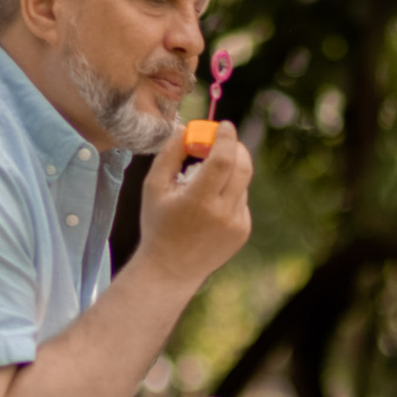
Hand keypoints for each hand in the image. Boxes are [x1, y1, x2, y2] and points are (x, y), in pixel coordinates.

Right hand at [133, 123, 252, 290]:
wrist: (170, 269)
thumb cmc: (158, 225)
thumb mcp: (153, 188)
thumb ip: (170, 154)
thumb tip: (186, 129)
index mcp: (199, 200)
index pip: (224, 159)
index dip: (226, 138)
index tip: (224, 126)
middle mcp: (223, 212)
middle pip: (243, 166)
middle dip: (236, 147)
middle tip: (224, 141)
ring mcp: (237, 224)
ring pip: (242, 183)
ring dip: (228, 173)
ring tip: (204, 184)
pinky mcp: (243, 231)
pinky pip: (241, 201)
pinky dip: (229, 194)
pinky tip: (208, 209)